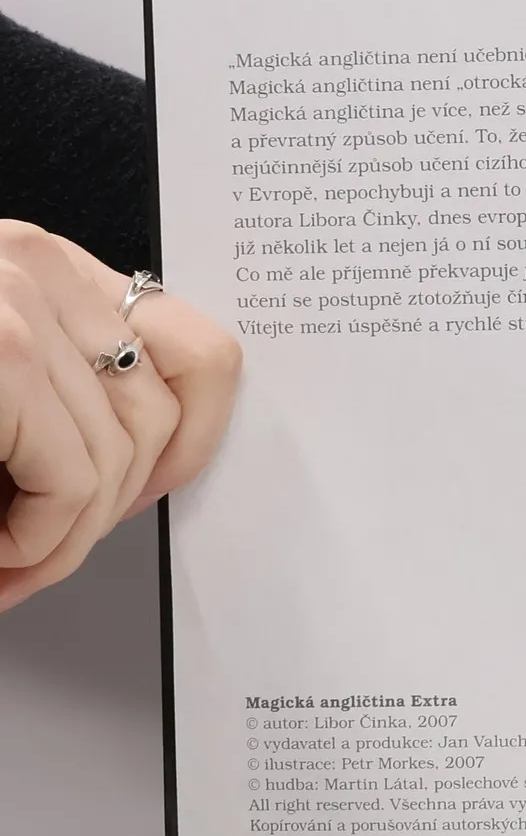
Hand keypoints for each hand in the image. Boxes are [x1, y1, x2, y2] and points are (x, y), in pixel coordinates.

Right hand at [0, 221, 240, 614]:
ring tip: (14, 569)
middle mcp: (37, 266)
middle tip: (48, 561)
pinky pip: (69, 482)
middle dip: (109, 513)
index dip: (191, 443)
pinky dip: (36, 546)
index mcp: (43, 266)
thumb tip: (121, 480)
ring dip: (64, 543)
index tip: (145, 497)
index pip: (197, 349)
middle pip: (160, 417)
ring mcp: (19, 302)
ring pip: (119, 459)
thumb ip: (51, 396)